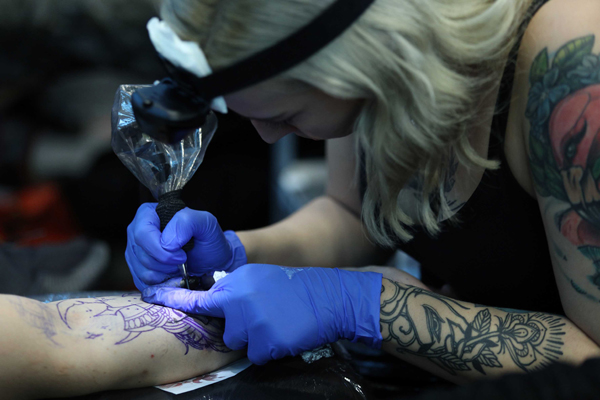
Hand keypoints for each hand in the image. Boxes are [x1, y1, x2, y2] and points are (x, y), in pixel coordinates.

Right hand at [125, 203, 246, 290]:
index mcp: (147, 213)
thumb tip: (165, 242)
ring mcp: (134, 251)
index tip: (182, 255)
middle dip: (166, 264)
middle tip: (183, 261)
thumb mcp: (205, 222)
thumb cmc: (208, 238)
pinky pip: (142, 282)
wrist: (212, 259)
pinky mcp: (137, 270)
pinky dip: (161, 283)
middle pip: (142, 254)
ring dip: (165, 274)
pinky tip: (173, 275)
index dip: (161, 250)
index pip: (142, 234)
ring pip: (142, 271)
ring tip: (179, 266)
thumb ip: (186, 222)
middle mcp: (136, 231)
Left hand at [142, 264, 382, 364]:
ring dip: (256, 339)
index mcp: (236, 283)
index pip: (199, 296)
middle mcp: (239, 301)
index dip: (174, 300)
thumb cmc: (294, 288)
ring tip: (277, 323)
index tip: (152, 297)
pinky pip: (257, 355)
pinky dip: (269, 349)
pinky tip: (284, 333)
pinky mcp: (265, 343)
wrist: (328, 298)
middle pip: (225, 329)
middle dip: (241, 328)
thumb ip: (235, 289)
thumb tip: (214, 301)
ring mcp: (251, 323)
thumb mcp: (259, 278)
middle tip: (265, 316)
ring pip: (240, 343)